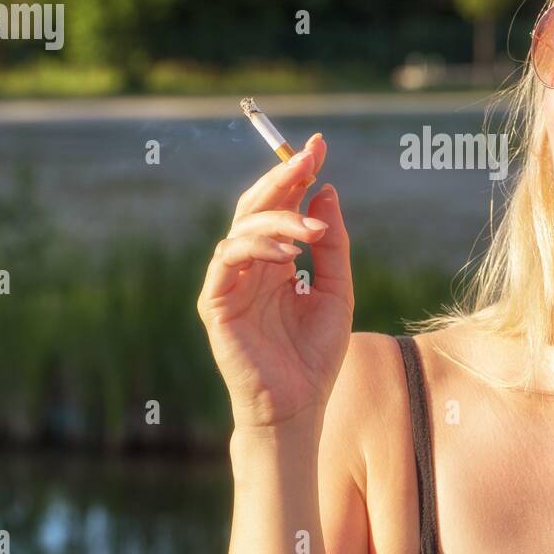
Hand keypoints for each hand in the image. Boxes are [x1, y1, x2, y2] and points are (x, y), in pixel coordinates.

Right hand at [197, 133, 353, 428]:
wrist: (298, 407)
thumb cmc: (316, 355)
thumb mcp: (338, 290)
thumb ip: (333, 243)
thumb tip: (326, 191)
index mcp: (276, 261)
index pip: (281, 205)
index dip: (295, 173)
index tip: (318, 146)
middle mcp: (250, 266)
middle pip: (256, 205)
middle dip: (282, 177)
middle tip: (308, 158)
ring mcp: (230, 282)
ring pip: (243, 227)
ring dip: (279, 219)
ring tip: (312, 232)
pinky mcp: (215, 303)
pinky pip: (227, 259)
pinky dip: (256, 247)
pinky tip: (288, 253)